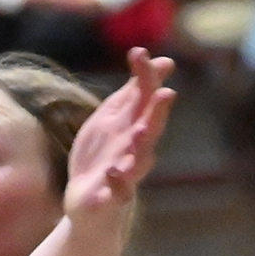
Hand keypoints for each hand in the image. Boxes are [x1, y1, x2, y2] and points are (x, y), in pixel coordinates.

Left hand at [63, 47, 173, 223]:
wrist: (89, 203)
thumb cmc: (104, 156)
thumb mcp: (114, 119)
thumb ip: (134, 92)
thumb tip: (162, 60)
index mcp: (135, 127)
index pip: (144, 99)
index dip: (144, 77)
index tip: (138, 53)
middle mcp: (136, 150)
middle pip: (150, 129)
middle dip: (157, 112)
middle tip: (165, 93)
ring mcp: (125, 174)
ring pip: (138, 161)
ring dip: (140, 148)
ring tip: (139, 133)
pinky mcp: (111, 197)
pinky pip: (117, 192)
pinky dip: (116, 185)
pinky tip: (112, 175)